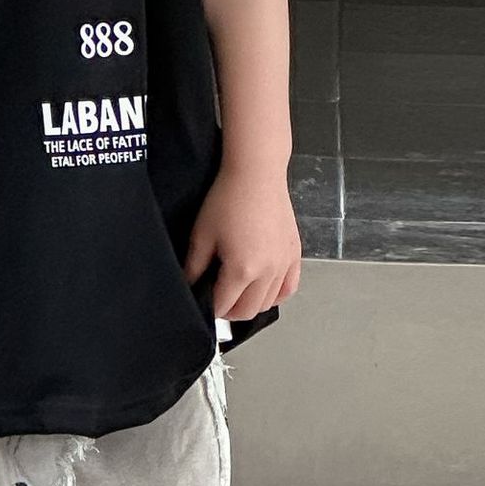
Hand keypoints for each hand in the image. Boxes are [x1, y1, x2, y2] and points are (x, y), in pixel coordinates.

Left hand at [182, 163, 300, 321]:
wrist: (256, 173)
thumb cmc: (228, 199)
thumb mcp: (202, 234)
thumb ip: (194, 267)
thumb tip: (190, 286)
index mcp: (242, 270)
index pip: (223, 306)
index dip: (209, 308)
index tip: (202, 301)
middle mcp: (268, 272)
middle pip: (248, 311)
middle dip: (229, 311)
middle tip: (217, 298)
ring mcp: (284, 264)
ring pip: (268, 303)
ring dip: (250, 304)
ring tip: (237, 292)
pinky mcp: (294, 254)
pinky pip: (288, 288)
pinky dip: (276, 295)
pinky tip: (263, 288)